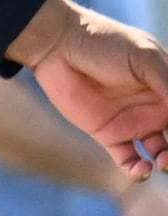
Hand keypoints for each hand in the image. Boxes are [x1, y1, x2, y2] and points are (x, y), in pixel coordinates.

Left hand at [13, 0, 167, 181]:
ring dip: (167, 162)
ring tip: (163, 164)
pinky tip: (140, 170)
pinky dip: (136, 170)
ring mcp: (134, 122)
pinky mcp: (109, 134)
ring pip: (161, 152)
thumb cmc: (106, 44)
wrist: (60, 47)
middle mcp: (157, 107)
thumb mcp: (144, 59)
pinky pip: (128, 159)